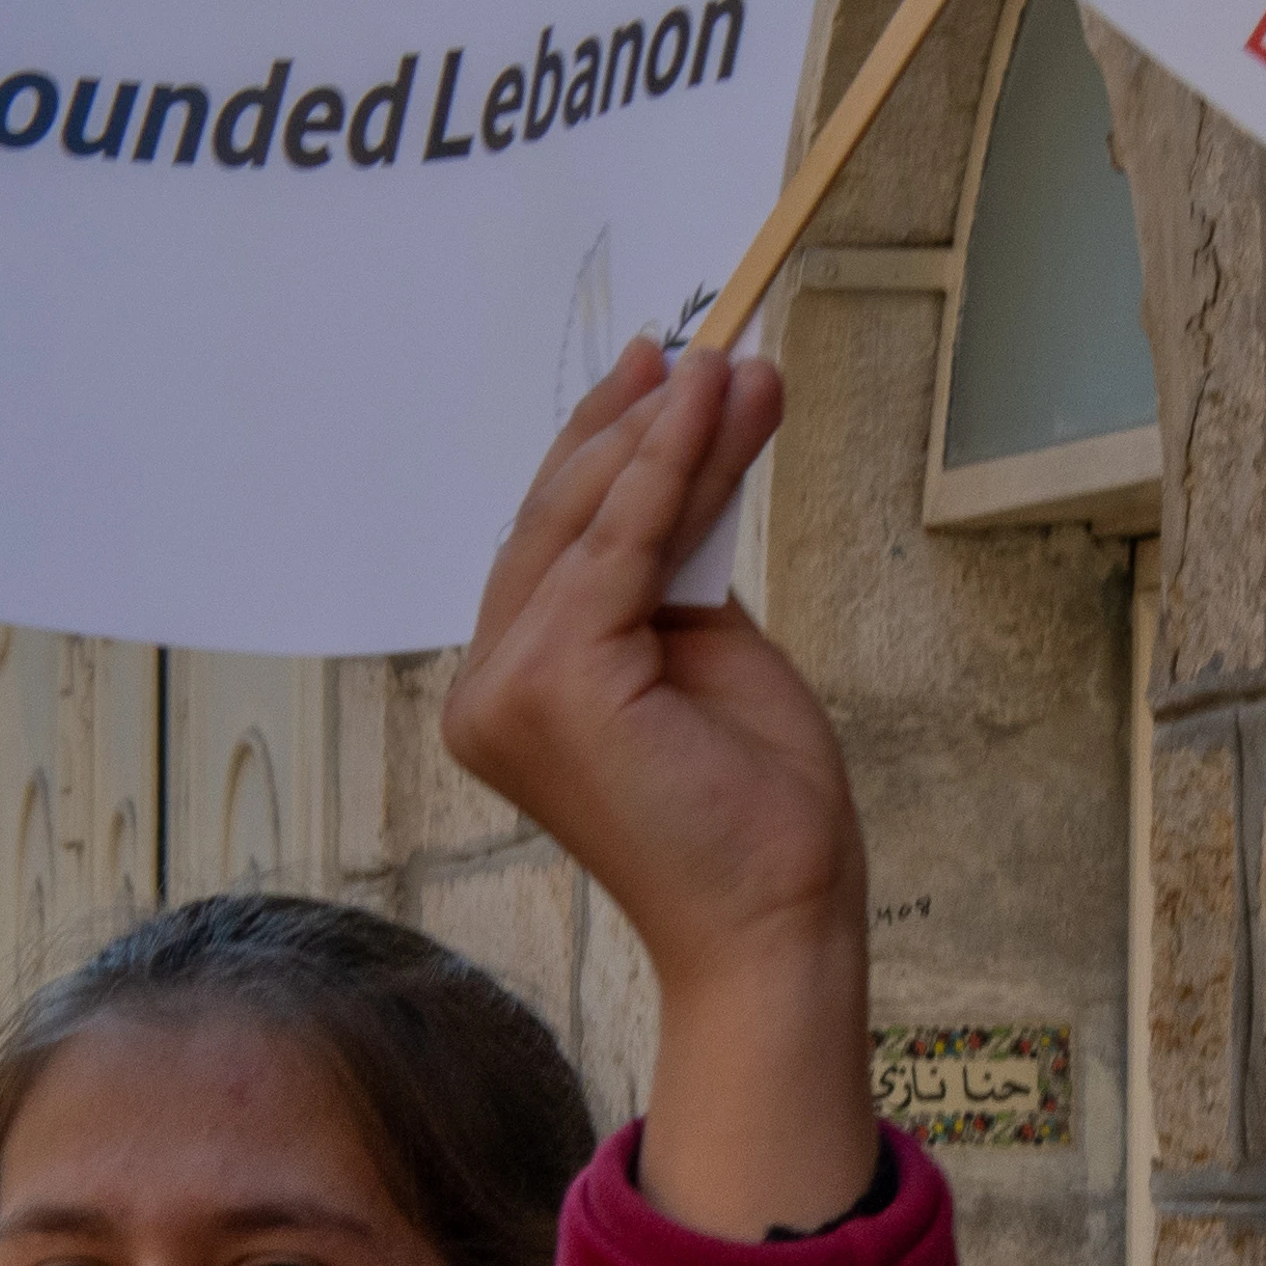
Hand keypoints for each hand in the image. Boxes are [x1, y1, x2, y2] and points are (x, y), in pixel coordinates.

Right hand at [434, 337, 881, 1236]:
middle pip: (557, 520)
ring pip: (587, 522)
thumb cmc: (750, 811)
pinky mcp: (554, 681)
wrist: (777, 918)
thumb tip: (697, 443)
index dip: (608, 449)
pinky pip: (618, 545)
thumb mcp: (708, 652)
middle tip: (708, 348)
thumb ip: (676, 566)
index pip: (553, 544)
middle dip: (640, 424)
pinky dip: (669, 466)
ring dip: (667, 432)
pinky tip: (708, 406)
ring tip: (733, 364)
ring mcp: (508, 686)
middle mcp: (488, 687)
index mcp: (514, 687)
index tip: (666, 375)